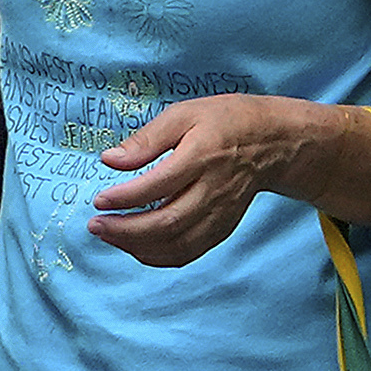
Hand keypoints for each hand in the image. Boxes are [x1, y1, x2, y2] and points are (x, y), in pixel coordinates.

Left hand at [86, 91, 318, 268]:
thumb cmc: (225, 121)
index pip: (160, 184)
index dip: (126, 197)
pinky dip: (159, 256)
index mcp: (203, 156)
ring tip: (108, 236)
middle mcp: (214, 190)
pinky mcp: (223, 227)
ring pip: (178, 244)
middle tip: (95, 225)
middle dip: (126, 230)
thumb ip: (147, 139)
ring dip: (138, 247)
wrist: (274, 142)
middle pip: (169, 223)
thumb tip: (110, 159)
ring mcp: (221, 213)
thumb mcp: (185, 114)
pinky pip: (189, 252)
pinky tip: (135, 247)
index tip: (99, 200)